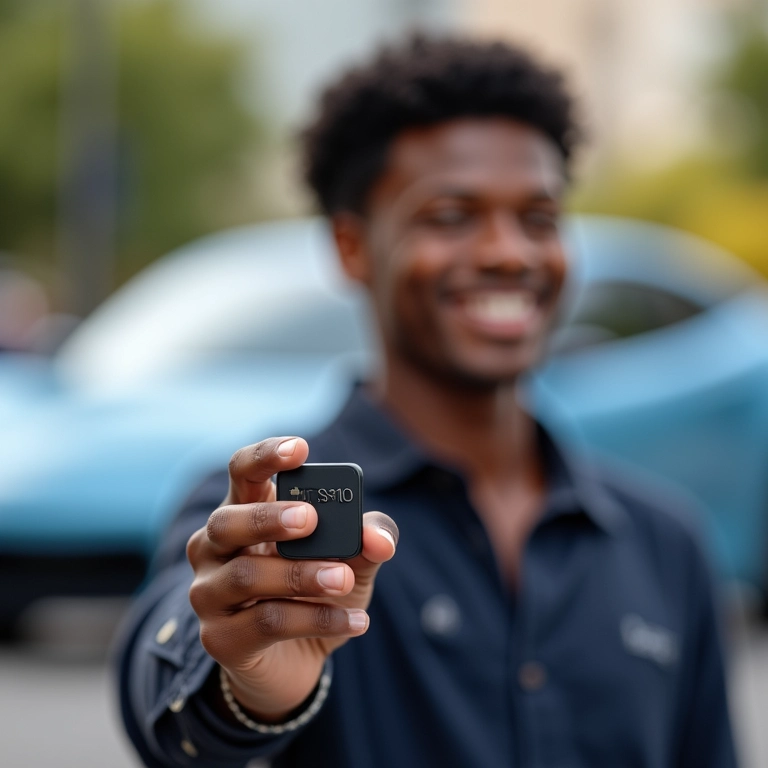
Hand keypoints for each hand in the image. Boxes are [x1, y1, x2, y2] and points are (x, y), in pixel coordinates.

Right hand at [186, 436, 397, 720]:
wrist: (296, 663)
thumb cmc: (317, 591)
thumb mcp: (350, 559)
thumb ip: (367, 540)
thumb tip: (379, 539)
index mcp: (245, 512)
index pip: (242, 471)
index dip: (265, 456)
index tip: (300, 449)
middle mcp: (215, 548)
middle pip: (227, 521)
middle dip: (269, 518)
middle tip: (310, 520)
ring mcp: (210, 594)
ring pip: (247, 576)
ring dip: (301, 575)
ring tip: (344, 579)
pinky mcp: (219, 639)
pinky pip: (266, 623)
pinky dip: (315, 618)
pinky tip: (354, 620)